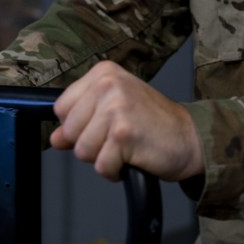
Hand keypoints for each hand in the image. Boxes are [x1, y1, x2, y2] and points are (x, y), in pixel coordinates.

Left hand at [50, 61, 202, 180]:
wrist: (189, 138)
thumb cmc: (153, 124)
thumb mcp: (113, 111)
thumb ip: (81, 121)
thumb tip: (54, 140)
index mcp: (103, 73)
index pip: (61, 108)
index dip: (77, 126)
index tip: (100, 127)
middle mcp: (108, 85)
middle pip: (69, 131)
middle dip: (89, 144)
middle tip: (117, 139)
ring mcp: (115, 108)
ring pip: (82, 150)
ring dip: (102, 158)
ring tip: (124, 148)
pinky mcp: (123, 134)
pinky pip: (101, 166)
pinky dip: (114, 171)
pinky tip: (131, 159)